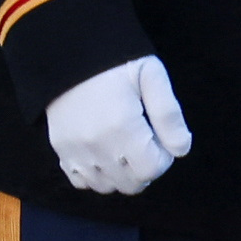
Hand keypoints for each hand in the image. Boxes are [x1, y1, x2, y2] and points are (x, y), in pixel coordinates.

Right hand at [48, 56, 195, 197]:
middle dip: (145, 169)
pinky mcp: (60, 149)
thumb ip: (169, 115)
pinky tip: (104, 156)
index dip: (163, 158)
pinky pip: (80, 181)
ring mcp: (75, 150)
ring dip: (122, 175)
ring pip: (106, 186)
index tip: (161, 139)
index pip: (151, 170)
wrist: (68, 54)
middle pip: (131, 184)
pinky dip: (96, 175)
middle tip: (145, 144)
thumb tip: (181, 149)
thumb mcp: (151, 77)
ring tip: (125, 150)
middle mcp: (96, 146)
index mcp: (122, 128)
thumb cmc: (116, 63)